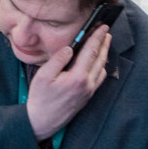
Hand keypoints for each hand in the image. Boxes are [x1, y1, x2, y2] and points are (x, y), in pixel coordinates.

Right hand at [25, 23, 110, 139]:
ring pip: (102, 68)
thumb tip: (69, 48)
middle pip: (100, 59)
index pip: (91, 52)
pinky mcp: (87, 96)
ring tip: (103, 44)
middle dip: (104, 43)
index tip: (102, 27)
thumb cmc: (40, 98)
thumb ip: (57, 60)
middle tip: (106, 31)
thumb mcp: (43, 76)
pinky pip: (99, 78)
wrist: (42, 121)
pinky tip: (97, 62)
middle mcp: (87, 84)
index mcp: (77, 77)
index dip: (97, 38)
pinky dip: (101, 66)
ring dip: (104, 54)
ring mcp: (89, 91)